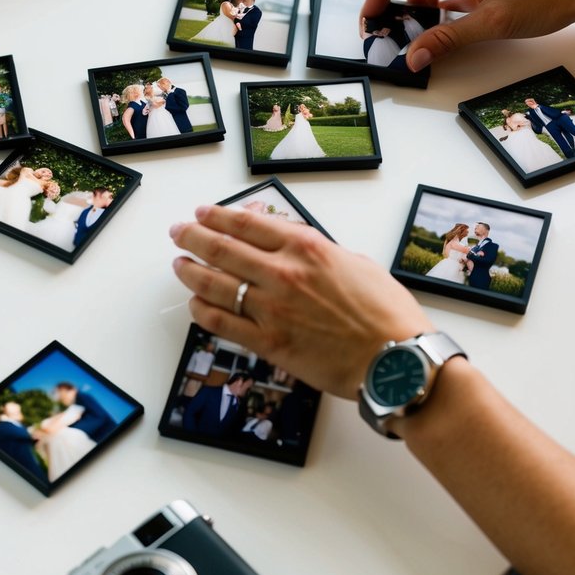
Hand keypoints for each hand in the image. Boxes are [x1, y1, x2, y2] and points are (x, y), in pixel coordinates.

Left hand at [171, 205, 433, 398]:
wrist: (395, 360)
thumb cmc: (386, 313)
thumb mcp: (356, 263)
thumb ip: (320, 252)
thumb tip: (295, 248)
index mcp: (307, 247)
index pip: (248, 224)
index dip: (218, 216)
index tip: (203, 213)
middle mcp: (283, 273)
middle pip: (223, 249)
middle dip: (193, 237)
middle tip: (178, 232)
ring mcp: (272, 309)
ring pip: (215, 284)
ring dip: (191, 271)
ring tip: (179, 264)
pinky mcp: (269, 343)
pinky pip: (222, 323)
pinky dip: (203, 311)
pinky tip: (196, 304)